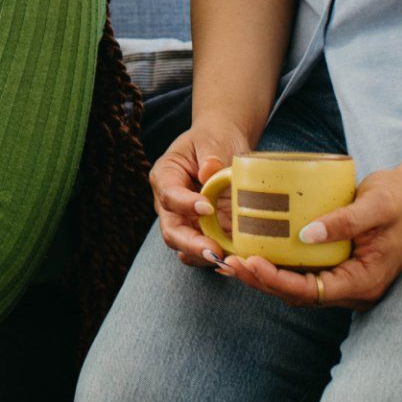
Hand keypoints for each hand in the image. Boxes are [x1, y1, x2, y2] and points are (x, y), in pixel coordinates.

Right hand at [150, 118, 252, 267]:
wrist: (223, 146)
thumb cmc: (214, 139)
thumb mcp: (212, 140)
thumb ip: (211, 155)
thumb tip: (210, 170)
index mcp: (166, 176)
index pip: (168, 194)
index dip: (185, 204)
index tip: (207, 207)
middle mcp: (169, 204)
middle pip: (171, 230)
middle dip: (191, 244)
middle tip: (213, 250)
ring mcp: (186, 221)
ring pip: (185, 247)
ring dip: (204, 256)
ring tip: (227, 261)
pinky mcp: (204, 232)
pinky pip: (206, 250)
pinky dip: (218, 258)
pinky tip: (236, 260)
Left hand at [213, 164, 401, 308]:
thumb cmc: (400, 198)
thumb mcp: (376, 204)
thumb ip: (345, 220)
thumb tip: (307, 234)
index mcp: (365, 281)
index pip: (313, 291)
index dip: (278, 281)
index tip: (251, 263)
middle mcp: (354, 288)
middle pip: (299, 294)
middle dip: (262, 282)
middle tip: (229, 262)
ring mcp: (346, 280)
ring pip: (298, 287)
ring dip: (265, 277)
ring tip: (232, 260)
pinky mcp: (338, 266)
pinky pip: (303, 273)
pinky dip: (278, 266)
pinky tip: (253, 251)